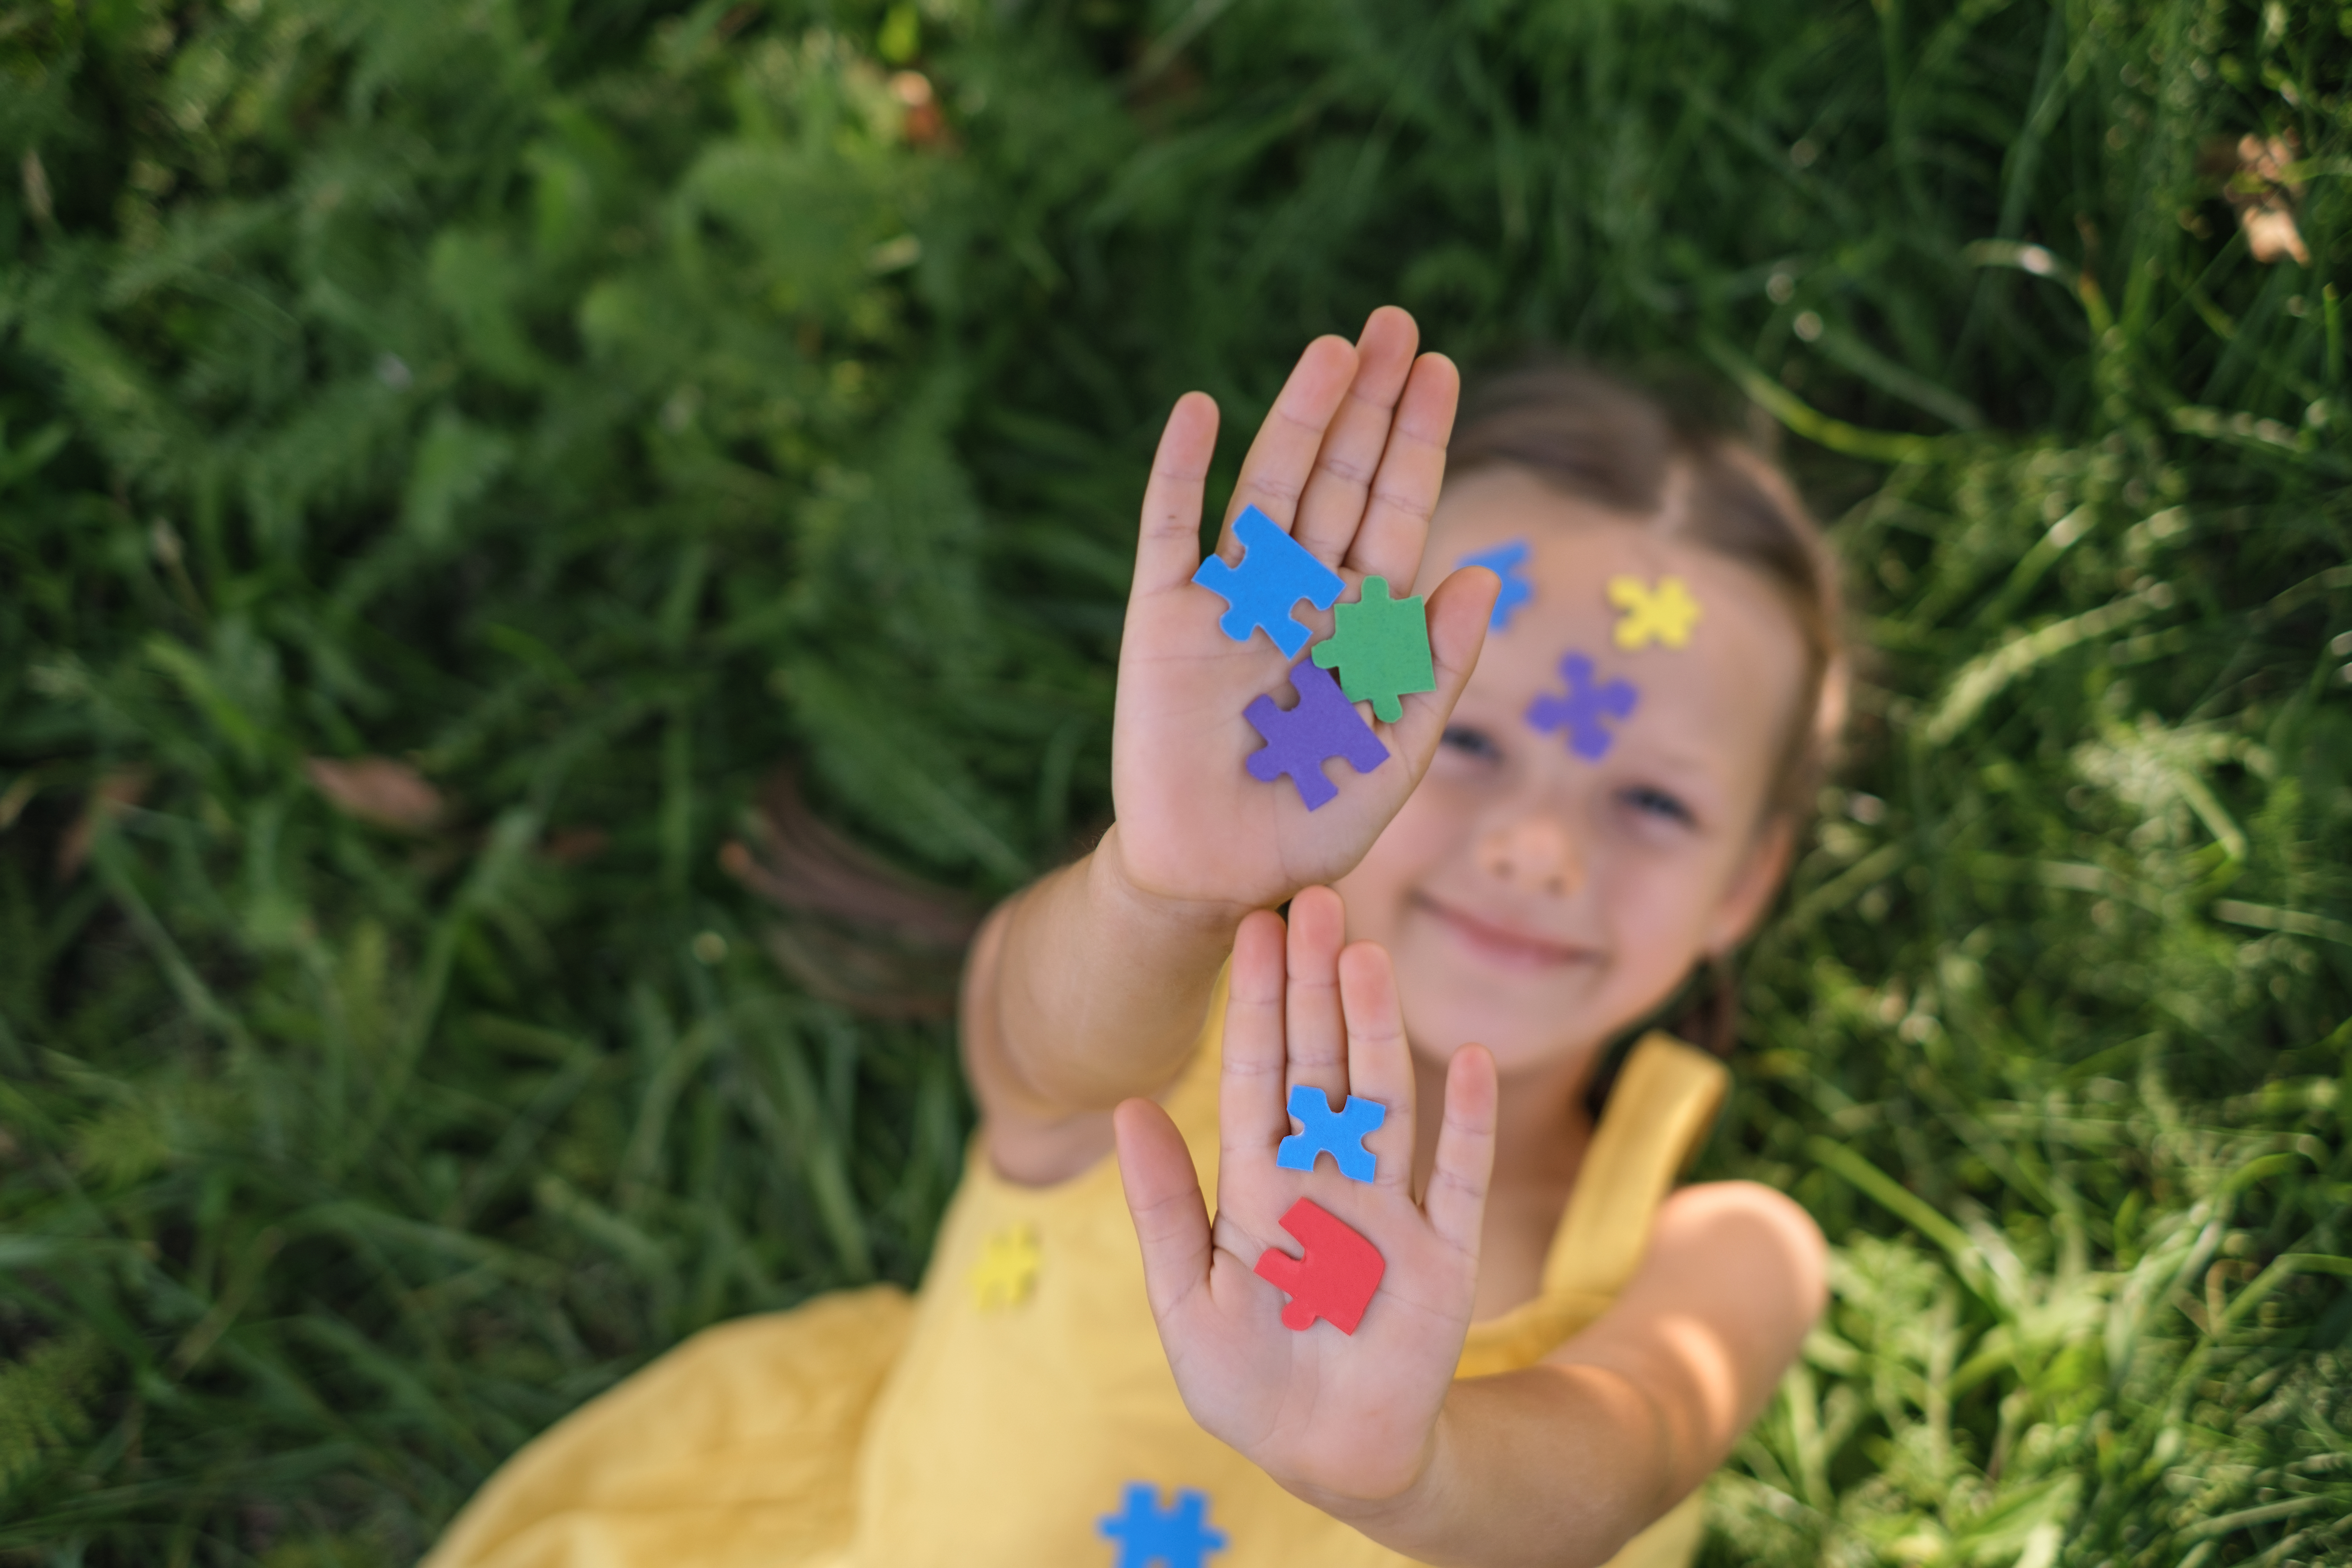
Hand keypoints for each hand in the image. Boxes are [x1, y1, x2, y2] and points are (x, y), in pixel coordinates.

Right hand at [1105, 308, 1495, 915]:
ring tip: (1333, 348)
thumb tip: (1477, 574)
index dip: (1416, 442)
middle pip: (1340, 479)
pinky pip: (1169, 531)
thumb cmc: (1315, 824)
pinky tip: (1199, 408)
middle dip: (1368, 404)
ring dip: (1298, 418)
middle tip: (1394, 324)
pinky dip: (1180, 470)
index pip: (1397, 513)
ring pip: (1269, 488)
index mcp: (1360, 622)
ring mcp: (1229, 601)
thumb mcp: (1396, 752)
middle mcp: (1298, 595)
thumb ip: (1435, 667)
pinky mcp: (1163, 621)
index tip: (1438, 368)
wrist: (1220, 880)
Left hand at [1112, 886, 1498, 1503]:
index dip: (1258, 1001)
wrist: (1322, 1455)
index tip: (1254, 924)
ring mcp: (1389, 1210)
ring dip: (1377, 1030)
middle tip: (1311, 900)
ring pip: (1385, 1100)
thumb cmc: (1243, 1380)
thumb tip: (1126, 1106)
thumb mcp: (1184, 1296)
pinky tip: (1470, 1060)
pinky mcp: (1445, 1256)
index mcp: (1259, 1184)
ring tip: (1364, 956)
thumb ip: (1163, 1202)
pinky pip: (1459, 1178)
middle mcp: (1326, 1178)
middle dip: (1314, 986)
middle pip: (1321, 1065)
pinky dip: (1469, 1123)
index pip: (1258, 1074)